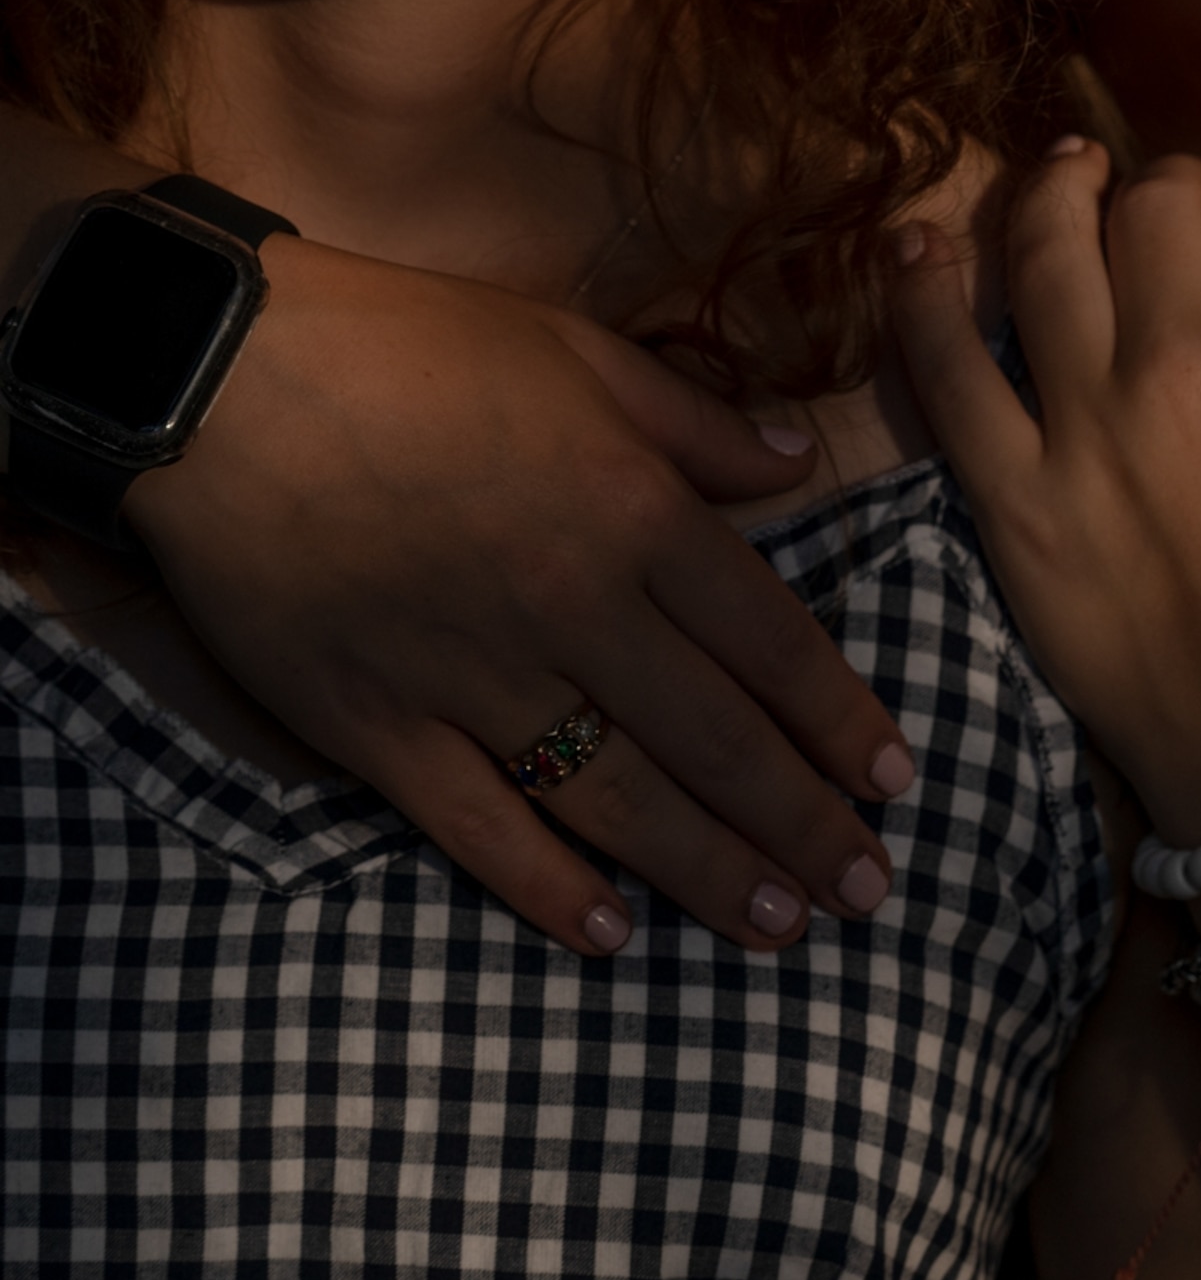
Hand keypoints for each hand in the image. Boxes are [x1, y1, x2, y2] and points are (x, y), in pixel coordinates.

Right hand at [123, 236, 914, 957]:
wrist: (225, 378)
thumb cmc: (409, 342)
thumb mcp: (573, 348)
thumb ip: (693, 423)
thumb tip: (797, 467)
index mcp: (629, 508)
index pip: (769, 638)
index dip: (840, 717)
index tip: (895, 778)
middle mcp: (571, 606)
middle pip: (714, 737)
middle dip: (803, 821)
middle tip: (871, 890)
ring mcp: (471, 678)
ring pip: (617, 800)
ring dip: (709, 872)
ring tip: (782, 928)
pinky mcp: (375, 729)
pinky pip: (479, 828)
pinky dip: (547, 890)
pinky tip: (609, 937)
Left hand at [889, 143, 1200, 854]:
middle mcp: (1175, 357)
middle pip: (1148, 208)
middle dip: (1165, 188)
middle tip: (1168, 211)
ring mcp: (1081, 423)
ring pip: (1044, 253)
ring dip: (1050, 193)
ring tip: (1062, 174)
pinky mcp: (1012, 494)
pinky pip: (947, 372)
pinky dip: (919, 297)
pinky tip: (912, 248)